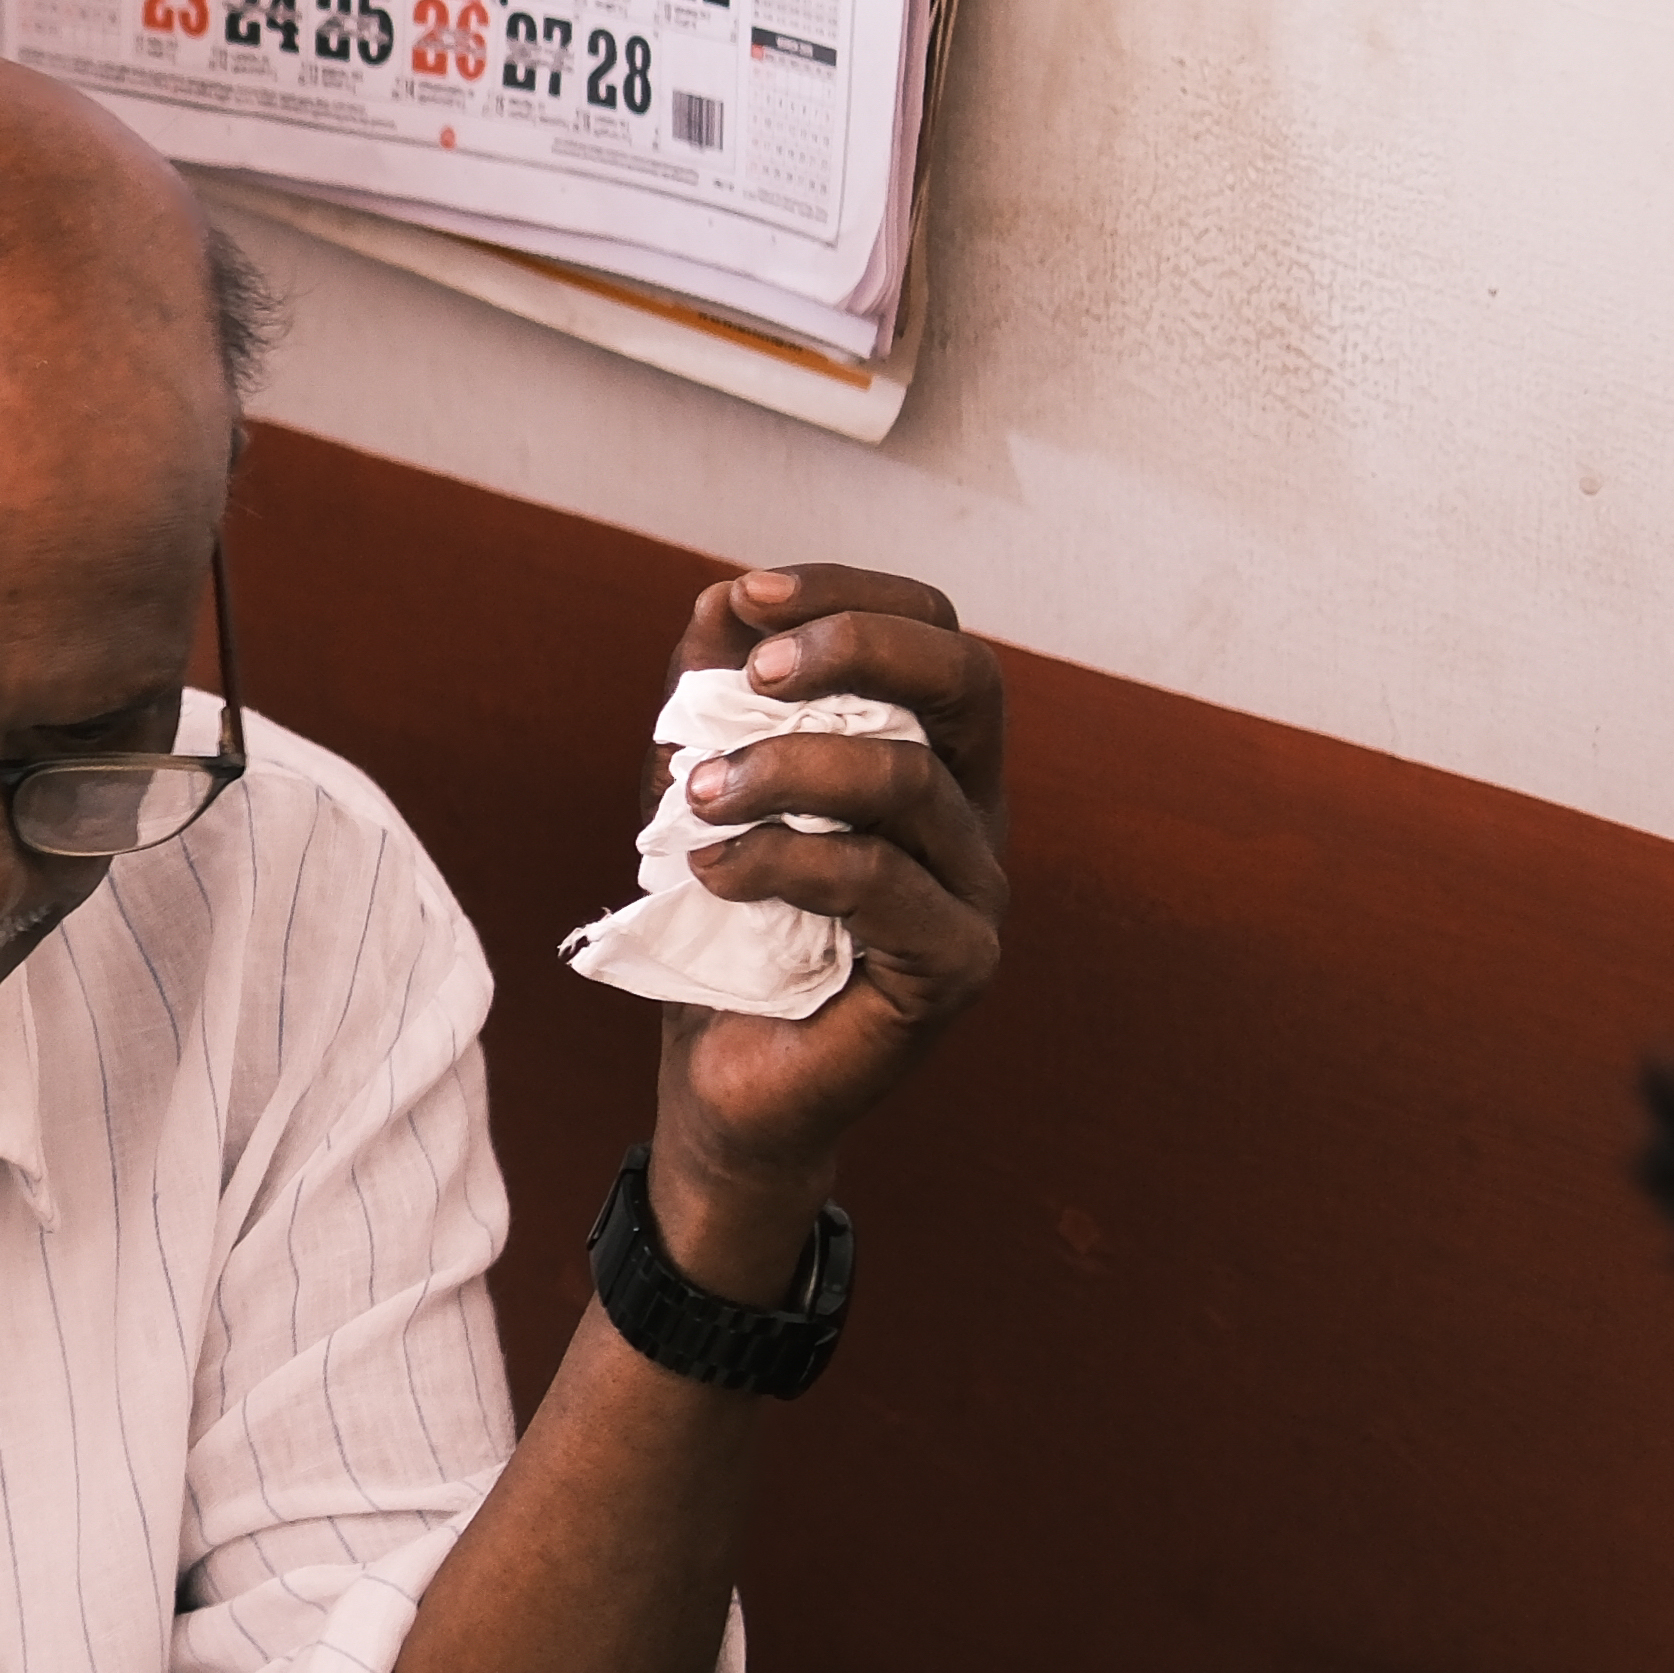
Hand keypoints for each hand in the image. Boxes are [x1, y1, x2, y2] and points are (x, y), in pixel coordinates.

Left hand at [632, 568, 1010, 1243]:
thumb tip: (724, 597)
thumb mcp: (702, 787)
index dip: (853, 595)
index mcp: (934, 754)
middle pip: (969, 681)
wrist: (723, 1076)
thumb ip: (713, 696)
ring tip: (696, 796)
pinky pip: (877, 881)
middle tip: (752, 675)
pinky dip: (780, 859)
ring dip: (785, 768)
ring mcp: (977, 892)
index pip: (937, 633)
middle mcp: (976, 813)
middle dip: (856, 648)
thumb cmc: (723, 925)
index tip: (752, 595)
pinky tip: (711, 871)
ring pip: (909, 779)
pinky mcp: (956, 966)